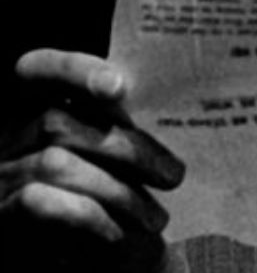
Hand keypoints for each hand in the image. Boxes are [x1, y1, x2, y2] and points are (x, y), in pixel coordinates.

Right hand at [0, 49, 185, 271]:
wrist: (74, 259)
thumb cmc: (99, 206)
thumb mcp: (107, 163)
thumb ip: (118, 133)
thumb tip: (169, 117)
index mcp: (32, 112)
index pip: (37, 69)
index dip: (72, 69)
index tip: (118, 87)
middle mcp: (7, 139)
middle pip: (58, 121)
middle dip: (127, 148)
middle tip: (174, 176)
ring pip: (55, 162)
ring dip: (119, 192)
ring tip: (156, 217)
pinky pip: (40, 202)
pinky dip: (86, 215)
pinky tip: (116, 234)